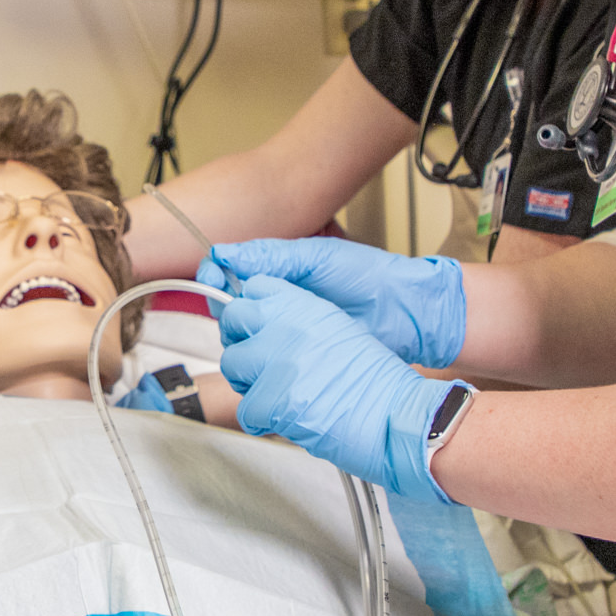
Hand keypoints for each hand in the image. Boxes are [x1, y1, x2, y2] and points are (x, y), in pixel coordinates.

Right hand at [202, 238, 465, 368]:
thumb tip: (223, 253)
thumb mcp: (317, 258)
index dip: (213, 276)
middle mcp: (278, 300)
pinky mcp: (297, 357)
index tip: (210, 280)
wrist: (406, 314)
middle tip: (236, 313)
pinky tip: (265, 359)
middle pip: (229, 307)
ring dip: (241, 338)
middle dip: (225, 310)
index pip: (228, 272)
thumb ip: (270, 255)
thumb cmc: (368, 277)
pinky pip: (265, 361)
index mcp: (279, 271)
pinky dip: (259, 362)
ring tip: (253, 336)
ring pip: (243, 337)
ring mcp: (286, 329)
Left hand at [217, 275, 448, 499]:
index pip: (255, 289)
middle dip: (242, 342)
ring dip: (249, 381)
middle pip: (233, 321)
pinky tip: (284, 419)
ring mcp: (275, 362)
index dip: (253, 311)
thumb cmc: (377, 382)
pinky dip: (260, 419)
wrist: (397, 416)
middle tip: (259, 364)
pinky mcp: (270, 400)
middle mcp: (286, 326)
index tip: (257, 327)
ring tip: (276, 394)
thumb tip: (267, 328)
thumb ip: (300, 322)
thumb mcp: (340, 330)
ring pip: (232, 364)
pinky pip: (244, 408)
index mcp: (305, 305)